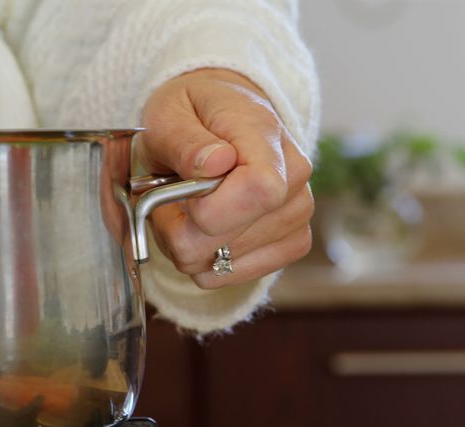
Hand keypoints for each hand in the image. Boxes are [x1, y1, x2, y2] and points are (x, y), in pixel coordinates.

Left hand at [136, 68, 313, 288]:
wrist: (220, 116)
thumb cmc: (191, 113)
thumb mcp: (170, 113)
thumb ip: (184, 139)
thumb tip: (213, 164)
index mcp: (267, 138)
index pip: (259, 191)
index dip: (206, 207)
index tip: (179, 190)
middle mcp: (295, 180)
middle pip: (224, 239)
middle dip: (177, 225)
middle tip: (167, 195)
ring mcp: (297, 215)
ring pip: (218, 261)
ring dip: (185, 241)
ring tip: (186, 205)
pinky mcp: (290, 243)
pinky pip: (231, 275)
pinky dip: (204, 259)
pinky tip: (202, 229)